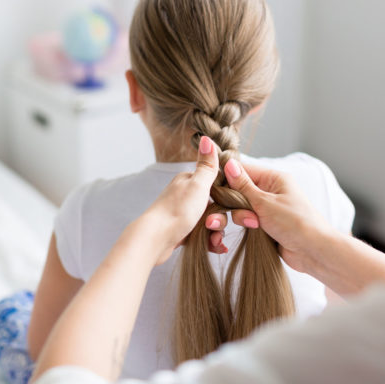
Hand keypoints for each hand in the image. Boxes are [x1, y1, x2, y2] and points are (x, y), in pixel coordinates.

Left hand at [140, 136, 219, 264]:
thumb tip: (206, 137)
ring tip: (213, 241)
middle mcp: (185, 195)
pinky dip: (210, 242)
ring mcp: (183, 214)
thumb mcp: (197, 184)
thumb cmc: (176, 210)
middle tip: (212, 226)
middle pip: (215, 206)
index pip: (216, 185)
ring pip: (210, 223)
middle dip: (220, 220)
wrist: (154, 239)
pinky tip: (215, 247)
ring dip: (216, 233)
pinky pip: (203, 236)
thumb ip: (207, 165)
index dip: (226, 197)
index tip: (230, 207)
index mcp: (189, 181)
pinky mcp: (181, 232)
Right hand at [212, 159, 334, 272]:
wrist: (313, 251)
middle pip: (239, 189)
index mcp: (273, 178)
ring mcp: (268, 207)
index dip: (227, 179)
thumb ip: (243, 185)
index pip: (242, 170)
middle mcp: (270, 190)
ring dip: (242, 217)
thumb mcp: (265, 202)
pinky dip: (246, 225)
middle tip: (238, 215)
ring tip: (253, 225)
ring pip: (241, 207)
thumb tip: (228, 164)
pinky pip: (247, 219)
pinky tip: (251, 230)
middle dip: (234, 203)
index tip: (213, 190)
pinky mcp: (265, 223)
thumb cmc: (295, 223)